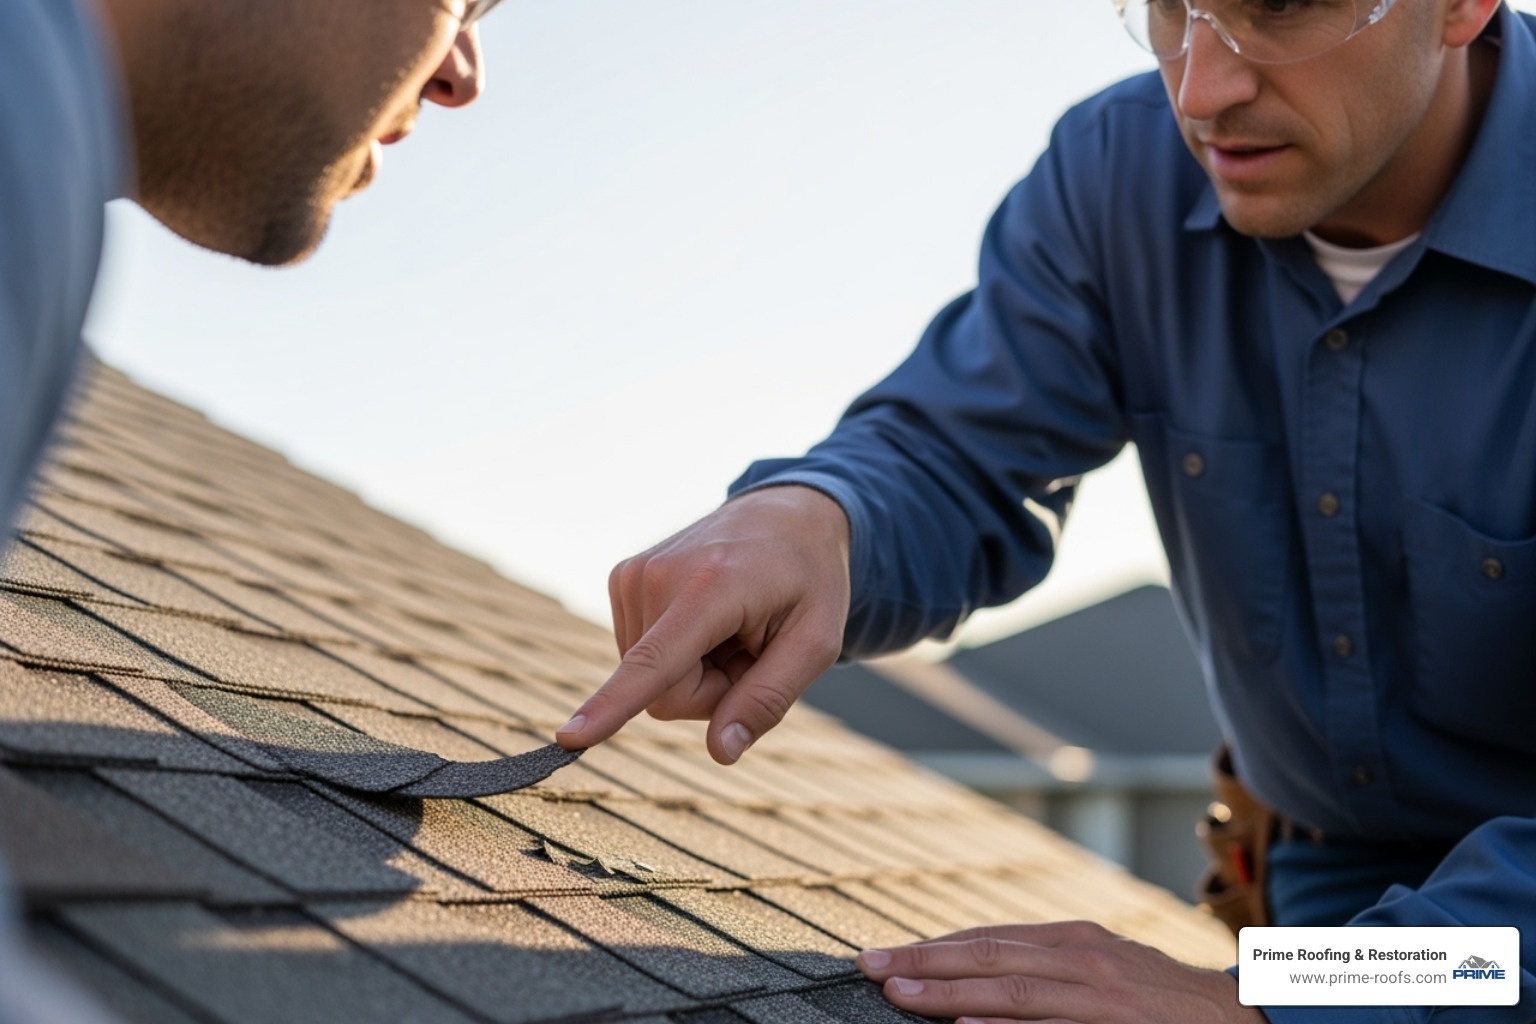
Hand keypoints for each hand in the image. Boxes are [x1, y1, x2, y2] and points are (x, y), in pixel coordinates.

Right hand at [555, 485, 850, 763]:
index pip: (654, 662)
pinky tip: (709, 619)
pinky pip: (640, 657)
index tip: (568, 737)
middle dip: (711, 689)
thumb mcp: (816, 643)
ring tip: (732, 627)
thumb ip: (768, 699)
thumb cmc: (808, 581)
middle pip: (663, 693)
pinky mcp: (622, 580)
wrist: (786, 515)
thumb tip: (720, 752)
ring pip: (647, 680)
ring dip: (697, 669)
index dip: (612, 705)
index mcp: (711, 587)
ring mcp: (632, 574)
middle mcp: (658, 574)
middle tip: (750, 646)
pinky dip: (679, 651)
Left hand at [856, 922, 1267, 1023]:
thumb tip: (976, 971)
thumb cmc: (1162, 998)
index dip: (935, 947)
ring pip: (1012, 990)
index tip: (886, 955)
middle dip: (924, 961)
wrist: (1244, 1018)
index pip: (989, 938)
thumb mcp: (1105, 965)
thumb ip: (1048, 964)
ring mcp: (1102, 997)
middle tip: (870, 966)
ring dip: (949, 992)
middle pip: (989, 956)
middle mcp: (1085, 959)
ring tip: (900, 994)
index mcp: (1075, 939)